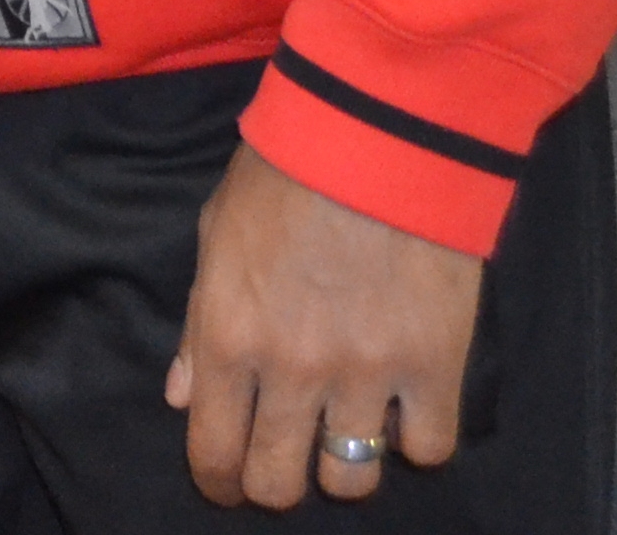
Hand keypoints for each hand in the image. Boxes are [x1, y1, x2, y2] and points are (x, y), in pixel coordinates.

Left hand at [166, 141, 481, 506]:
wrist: (376, 133)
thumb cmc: (284, 172)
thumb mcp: (215, 234)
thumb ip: (195, 323)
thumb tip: (181, 395)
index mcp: (227, 335)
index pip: (212, 451)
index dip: (217, 481)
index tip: (226, 482)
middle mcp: (290, 369)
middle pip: (278, 483)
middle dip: (275, 483)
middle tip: (285, 461)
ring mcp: (365, 373)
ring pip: (351, 479)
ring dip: (344, 466)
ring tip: (346, 433)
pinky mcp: (435, 365)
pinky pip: (429, 448)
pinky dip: (415, 440)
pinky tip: (404, 409)